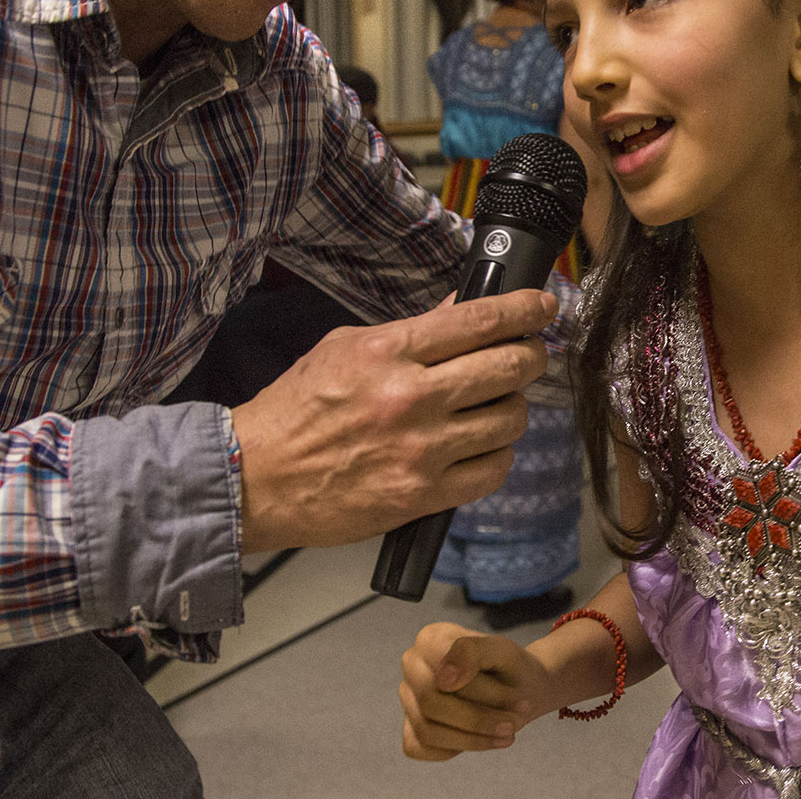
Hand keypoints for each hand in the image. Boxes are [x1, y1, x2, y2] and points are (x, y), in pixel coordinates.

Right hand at [231, 289, 556, 551]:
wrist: (256, 478)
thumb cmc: (296, 411)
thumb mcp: (346, 347)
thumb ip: (410, 331)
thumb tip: (464, 309)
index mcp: (390, 352)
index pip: (480, 321)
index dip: (525, 309)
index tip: (543, 305)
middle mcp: (411, 398)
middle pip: (509, 367)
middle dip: (531, 356)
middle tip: (528, 355)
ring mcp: (421, 450)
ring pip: (510, 419)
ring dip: (513, 408)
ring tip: (495, 405)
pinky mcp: (423, 495)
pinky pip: (493, 470)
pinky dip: (497, 455)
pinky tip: (481, 446)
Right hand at [399, 622, 549, 760]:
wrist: (520, 687)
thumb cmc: (508, 667)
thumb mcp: (503, 651)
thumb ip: (473, 652)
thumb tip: (442, 679)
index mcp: (430, 638)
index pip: (444, 673)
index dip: (484, 693)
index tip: (518, 701)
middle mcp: (412, 666)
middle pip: (431, 703)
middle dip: (478, 720)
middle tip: (513, 725)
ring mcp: (408, 697)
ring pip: (427, 731)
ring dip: (472, 739)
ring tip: (506, 734)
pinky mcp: (411, 726)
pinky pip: (422, 748)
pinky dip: (455, 749)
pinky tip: (481, 739)